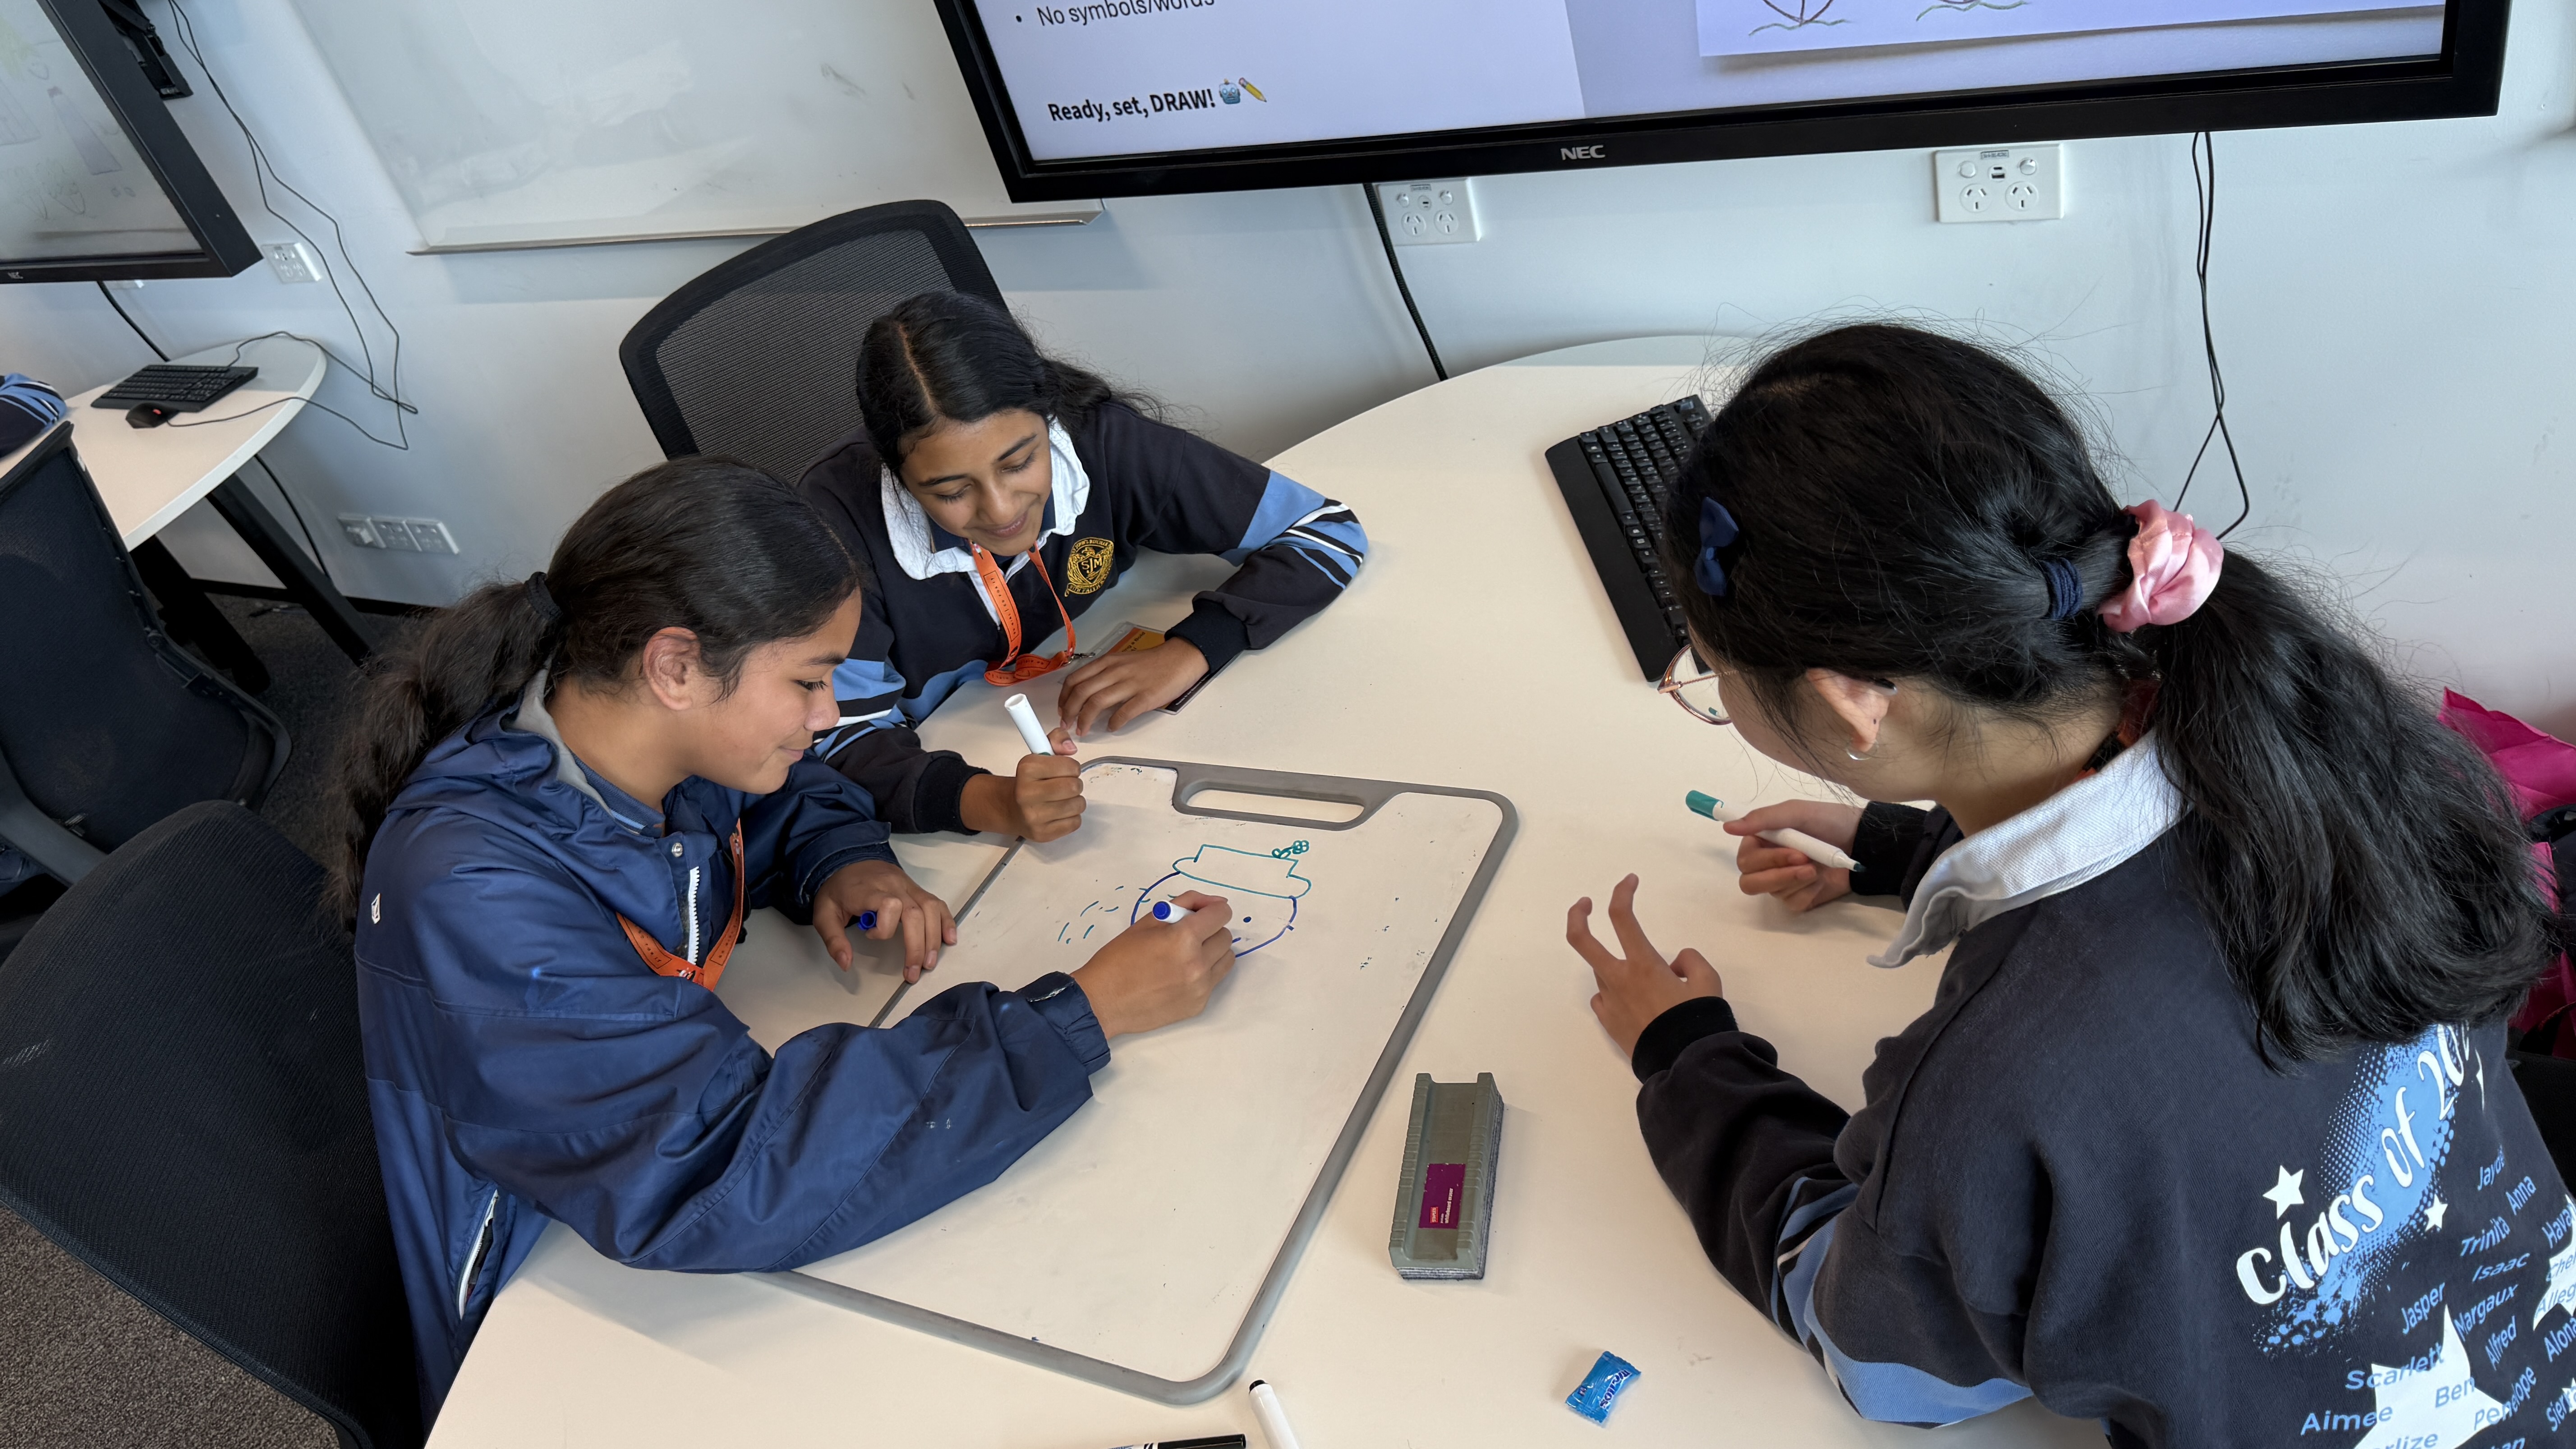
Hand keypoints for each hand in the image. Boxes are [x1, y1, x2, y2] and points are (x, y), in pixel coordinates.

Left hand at [811, 860, 957, 982]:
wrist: (848, 860)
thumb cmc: (838, 891)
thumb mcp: (823, 914)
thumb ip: (834, 940)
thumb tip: (846, 964)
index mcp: (868, 890)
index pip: (889, 905)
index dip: (884, 928)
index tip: (870, 936)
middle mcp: (893, 885)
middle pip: (915, 913)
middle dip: (917, 946)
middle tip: (914, 972)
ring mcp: (908, 886)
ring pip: (930, 909)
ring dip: (934, 938)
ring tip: (930, 963)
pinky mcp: (916, 889)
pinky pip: (937, 903)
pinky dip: (946, 922)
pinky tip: (949, 940)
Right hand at [958, 742, 1084, 840]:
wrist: (1011, 808)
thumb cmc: (1030, 781)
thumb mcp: (1039, 754)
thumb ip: (1057, 740)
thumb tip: (1070, 747)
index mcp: (1026, 769)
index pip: (1070, 766)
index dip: (1072, 767)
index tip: (1064, 770)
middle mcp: (1027, 794)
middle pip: (1074, 787)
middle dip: (1075, 784)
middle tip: (1065, 785)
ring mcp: (1034, 817)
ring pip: (1078, 805)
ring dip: (1075, 801)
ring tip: (1062, 799)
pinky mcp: (1043, 834)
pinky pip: (1075, 822)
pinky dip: (1072, 816)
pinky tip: (1059, 812)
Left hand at [1056, 639, 1207, 737]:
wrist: (1180, 658)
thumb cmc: (1152, 663)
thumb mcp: (1122, 661)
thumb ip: (1105, 674)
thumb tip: (1088, 695)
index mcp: (1108, 662)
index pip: (1075, 679)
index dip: (1064, 697)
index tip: (1061, 710)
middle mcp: (1115, 671)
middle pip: (1082, 692)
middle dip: (1069, 711)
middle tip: (1067, 725)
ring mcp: (1131, 684)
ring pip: (1097, 702)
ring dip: (1085, 720)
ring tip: (1082, 731)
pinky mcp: (1146, 697)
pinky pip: (1124, 712)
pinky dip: (1114, 723)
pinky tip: (1112, 728)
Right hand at [1070, 891, 1236, 1038]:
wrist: (1103, 1001)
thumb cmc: (1119, 958)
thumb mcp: (1148, 921)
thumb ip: (1185, 904)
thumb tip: (1216, 902)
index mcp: (1185, 938)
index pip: (1221, 914)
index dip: (1213, 910)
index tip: (1203, 914)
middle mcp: (1198, 964)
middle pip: (1225, 937)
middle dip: (1210, 931)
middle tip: (1187, 936)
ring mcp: (1200, 987)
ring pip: (1226, 960)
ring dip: (1212, 952)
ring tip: (1187, 956)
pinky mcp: (1198, 1005)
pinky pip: (1214, 981)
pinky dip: (1203, 975)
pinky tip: (1178, 977)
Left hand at [1566, 874, 1724, 1058]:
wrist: (1685, 1064)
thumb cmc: (1698, 1021)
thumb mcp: (1709, 982)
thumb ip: (1691, 961)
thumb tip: (1674, 964)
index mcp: (1643, 964)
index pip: (1622, 916)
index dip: (1622, 892)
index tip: (1630, 881)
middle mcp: (1619, 979)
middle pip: (1581, 940)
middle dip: (1577, 916)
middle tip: (1585, 904)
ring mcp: (1609, 1002)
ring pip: (1603, 972)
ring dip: (1618, 966)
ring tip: (1649, 982)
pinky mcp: (1607, 1022)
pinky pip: (1604, 998)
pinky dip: (1615, 992)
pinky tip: (1634, 1001)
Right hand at [1725, 800, 1862, 912]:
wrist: (1862, 842)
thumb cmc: (1828, 822)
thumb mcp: (1796, 812)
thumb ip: (1763, 819)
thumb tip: (1728, 828)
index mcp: (1761, 842)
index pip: (1745, 860)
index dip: (1766, 860)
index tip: (1795, 851)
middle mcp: (1767, 864)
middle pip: (1750, 882)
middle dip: (1779, 874)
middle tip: (1807, 863)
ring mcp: (1782, 883)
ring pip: (1773, 892)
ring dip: (1797, 880)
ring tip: (1818, 869)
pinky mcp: (1799, 898)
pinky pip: (1793, 903)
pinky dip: (1808, 892)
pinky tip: (1821, 881)